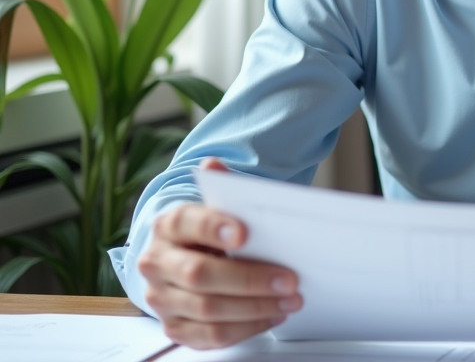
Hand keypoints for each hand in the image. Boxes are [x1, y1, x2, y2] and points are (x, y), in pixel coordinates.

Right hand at [136, 158, 302, 348]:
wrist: (187, 257)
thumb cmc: (213, 230)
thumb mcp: (220, 205)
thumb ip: (223, 188)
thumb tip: (213, 165)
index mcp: (168, 225)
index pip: (187, 222)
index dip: (213, 227)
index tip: (245, 233)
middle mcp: (157, 262)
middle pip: (199, 274)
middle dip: (249, 279)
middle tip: (289, 279)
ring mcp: (161, 298)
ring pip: (207, 309)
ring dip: (255, 307)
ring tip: (290, 300)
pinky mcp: (174, 326)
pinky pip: (210, 336)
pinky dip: (246, 328)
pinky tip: (272, 315)